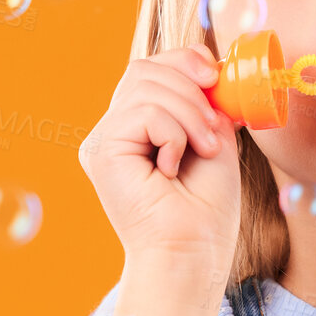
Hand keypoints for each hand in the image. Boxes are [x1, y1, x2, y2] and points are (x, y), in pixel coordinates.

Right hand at [78, 44, 241, 269]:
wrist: (192, 254)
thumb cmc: (205, 211)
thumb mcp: (213, 140)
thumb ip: (205, 103)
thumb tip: (209, 67)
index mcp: (137, 128)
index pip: (150, 70)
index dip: (184, 60)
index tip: (215, 78)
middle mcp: (114, 131)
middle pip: (145, 69)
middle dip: (191, 88)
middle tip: (213, 130)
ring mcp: (102, 141)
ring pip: (146, 87)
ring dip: (189, 114)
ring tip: (203, 151)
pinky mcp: (100, 151)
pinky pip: (144, 112)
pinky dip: (173, 134)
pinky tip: (172, 167)